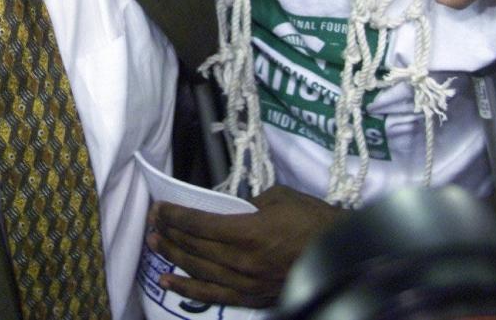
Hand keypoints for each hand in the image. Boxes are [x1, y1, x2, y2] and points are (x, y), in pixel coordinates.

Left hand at [146, 185, 341, 308]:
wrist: (344, 254)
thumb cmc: (313, 219)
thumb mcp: (279, 197)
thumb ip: (248, 203)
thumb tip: (228, 207)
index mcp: (249, 231)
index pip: (200, 222)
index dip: (176, 214)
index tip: (159, 208)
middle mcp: (243, 260)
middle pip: (195, 246)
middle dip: (169, 233)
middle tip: (151, 224)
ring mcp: (247, 283)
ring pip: (199, 270)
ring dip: (173, 257)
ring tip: (153, 246)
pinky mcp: (254, 298)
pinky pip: (215, 295)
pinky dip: (189, 289)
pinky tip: (169, 282)